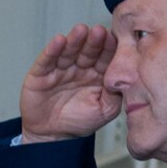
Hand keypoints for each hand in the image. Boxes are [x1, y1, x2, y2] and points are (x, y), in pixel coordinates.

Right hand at [19, 24, 121, 141]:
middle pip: (88, 51)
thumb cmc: (81, 121)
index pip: (105, 57)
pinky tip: (59, 41)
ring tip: (81, 30)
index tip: (115, 38)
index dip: (109, 48)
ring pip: (69, 51)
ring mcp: (61, 69)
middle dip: (94, 41)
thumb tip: (125, 78)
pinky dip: (52, 50)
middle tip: (99, 31)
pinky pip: (47, 60)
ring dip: (74, 40)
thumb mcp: (105, 109)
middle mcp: (81, 68)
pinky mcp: (41, 74)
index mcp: (98, 74)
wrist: (54, 137)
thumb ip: (115, 93)